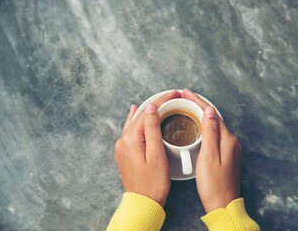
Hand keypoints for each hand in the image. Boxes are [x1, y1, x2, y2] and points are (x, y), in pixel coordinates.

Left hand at [114, 90, 179, 206]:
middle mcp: (122, 141)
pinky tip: (137, 113)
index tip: (176, 93)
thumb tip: (151, 107)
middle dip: (157, 104)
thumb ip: (153, 129)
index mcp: (130, 139)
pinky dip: (138, 121)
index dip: (162, 101)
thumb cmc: (153, 183)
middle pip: (140, 116)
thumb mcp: (157, 154)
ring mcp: (121, 147)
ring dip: (148, 112)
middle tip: (173, 96)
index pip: (147, 112)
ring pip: (135, 122)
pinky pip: (131, 131)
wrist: (142, 202)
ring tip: (161, 102)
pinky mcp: (124, 153)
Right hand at [182, 89, 241, 212]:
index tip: (185, 92)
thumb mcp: (208, 156)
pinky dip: (205, 127)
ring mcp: (230, 149)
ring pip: (214, 125)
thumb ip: (210, 132)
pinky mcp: (226, 156)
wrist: (222, 204)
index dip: (197, 101)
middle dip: (198, 105)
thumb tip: (209, 110)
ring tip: (187, 108)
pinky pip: (215, 135)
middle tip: (183, 97)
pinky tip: (197, 128)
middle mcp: (231, 142)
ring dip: (201, 115)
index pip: (212, 113)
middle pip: (214, 117)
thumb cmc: (213, 184)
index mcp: (227, 140)